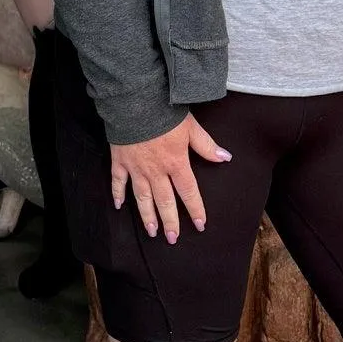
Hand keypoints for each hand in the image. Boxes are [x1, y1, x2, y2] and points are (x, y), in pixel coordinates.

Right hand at [110, 113, 229, 242]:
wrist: (136, 102)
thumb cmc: (165, 113)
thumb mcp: (191, 127)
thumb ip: (206, 145)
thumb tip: (225, 157)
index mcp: (176, 163)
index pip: (189, 192)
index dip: (195, 210)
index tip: (200, 225)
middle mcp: (156, 171)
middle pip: (164, 201)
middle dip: (169, 222)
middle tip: (172, 239)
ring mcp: (136, 168)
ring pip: (142, 197)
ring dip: (147, 216)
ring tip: (151, 232)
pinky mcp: (120, 161)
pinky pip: (118, 182)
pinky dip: (118, 194)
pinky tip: (119, 206)